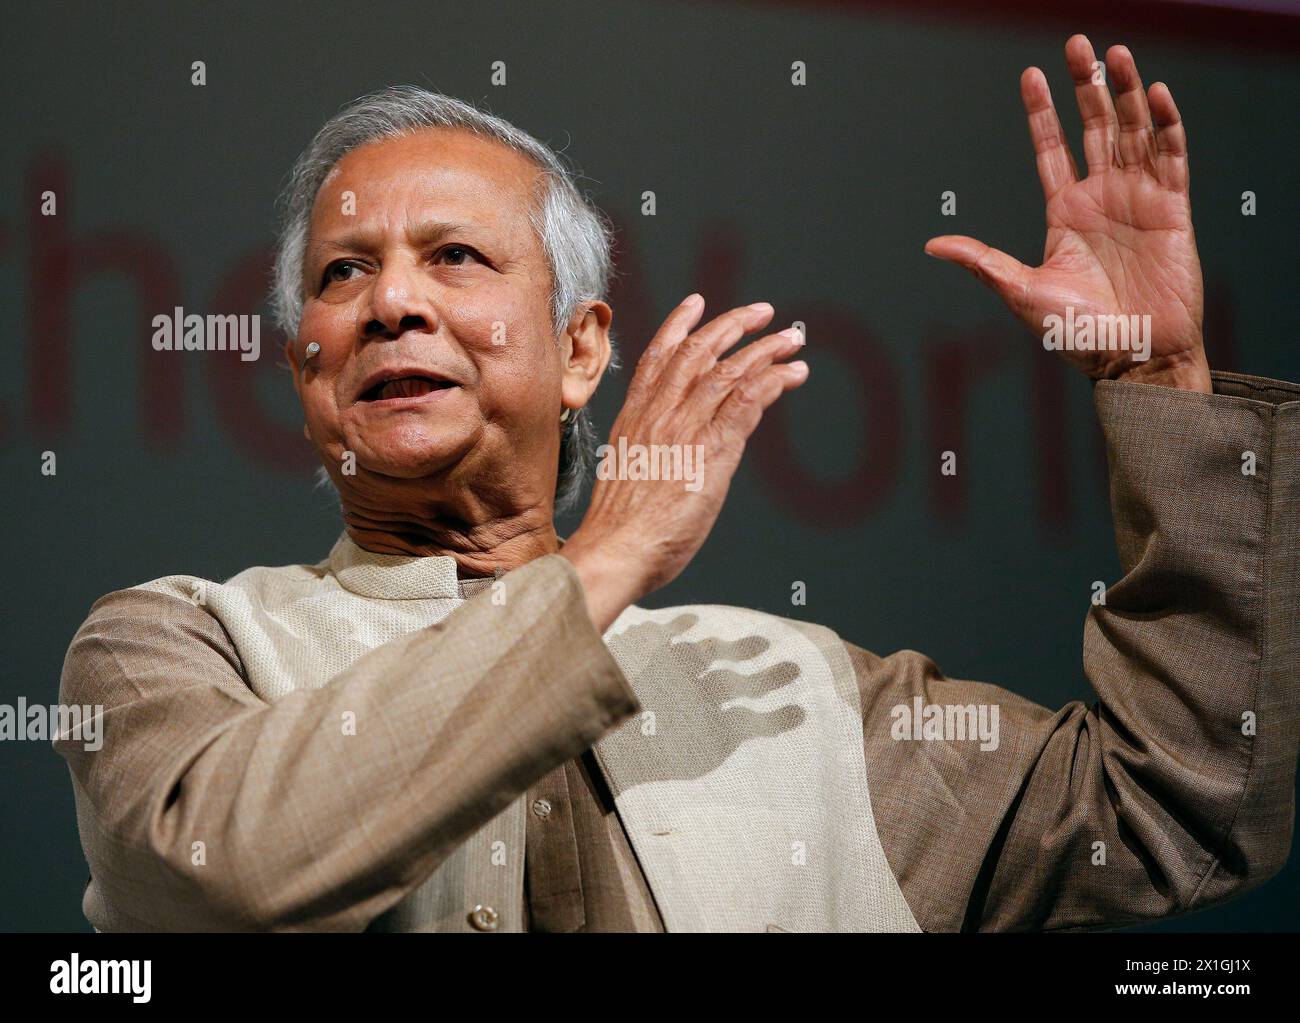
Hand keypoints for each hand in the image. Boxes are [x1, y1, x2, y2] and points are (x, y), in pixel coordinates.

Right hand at [561, 296, 807, 631]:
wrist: (618, 548)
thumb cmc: (620, 527)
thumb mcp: (627, 473)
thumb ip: (650, 451)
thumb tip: (668, 450)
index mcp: (635, 417)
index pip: (658, 356)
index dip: (680, 324)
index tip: (697, 304)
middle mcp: (660, 413)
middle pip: (698, 351)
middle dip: (733, 326)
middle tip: (762, 313)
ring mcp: (686, 427)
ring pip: (729, 370)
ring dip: (765, 350)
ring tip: (791, 341)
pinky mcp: (712, 448)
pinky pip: (746, 401)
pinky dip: (771, 382)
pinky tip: (790, 375)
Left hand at [926, 34, 1210, 392]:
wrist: (1132, 358)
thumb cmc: (1076, 335)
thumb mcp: (1021, 292)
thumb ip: (982, 262)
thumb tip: (930, 244)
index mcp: (1064, 213)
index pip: (1050, 149)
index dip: (1042, 112)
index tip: (1030, 75)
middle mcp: (1101, 198)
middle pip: (1093, 127)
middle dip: (1086, 86)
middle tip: (1077, 44)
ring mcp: (1138, 199)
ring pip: (1132, 132)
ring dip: (1125, 93)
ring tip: (1116, 54)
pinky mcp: (1173, 209)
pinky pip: (1172, 157)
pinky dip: (1165, 125)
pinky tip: (1152, 94)